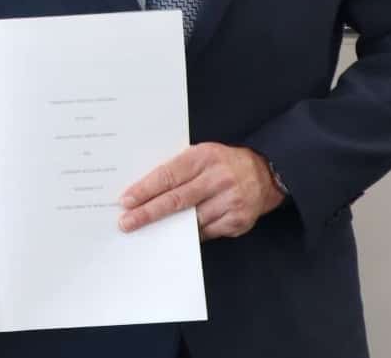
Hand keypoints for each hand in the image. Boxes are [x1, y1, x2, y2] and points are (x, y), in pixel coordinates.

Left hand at [119, 143, 285, 240]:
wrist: (265, 174)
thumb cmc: (222, 163)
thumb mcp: (200, 155)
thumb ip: (177, 168)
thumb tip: (144, 190)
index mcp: (203, 158)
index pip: (167, 175)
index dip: (145, 190)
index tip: (126, 201)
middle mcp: (218, 179)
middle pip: (176, 200)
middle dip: (148, 213)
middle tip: (126, 223)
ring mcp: (230, 201)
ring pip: (190, 220)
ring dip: (166, 228)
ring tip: (144, 232)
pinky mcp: (238, 221)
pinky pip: (206, 232)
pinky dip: (188, 235)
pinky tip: (174, 235)